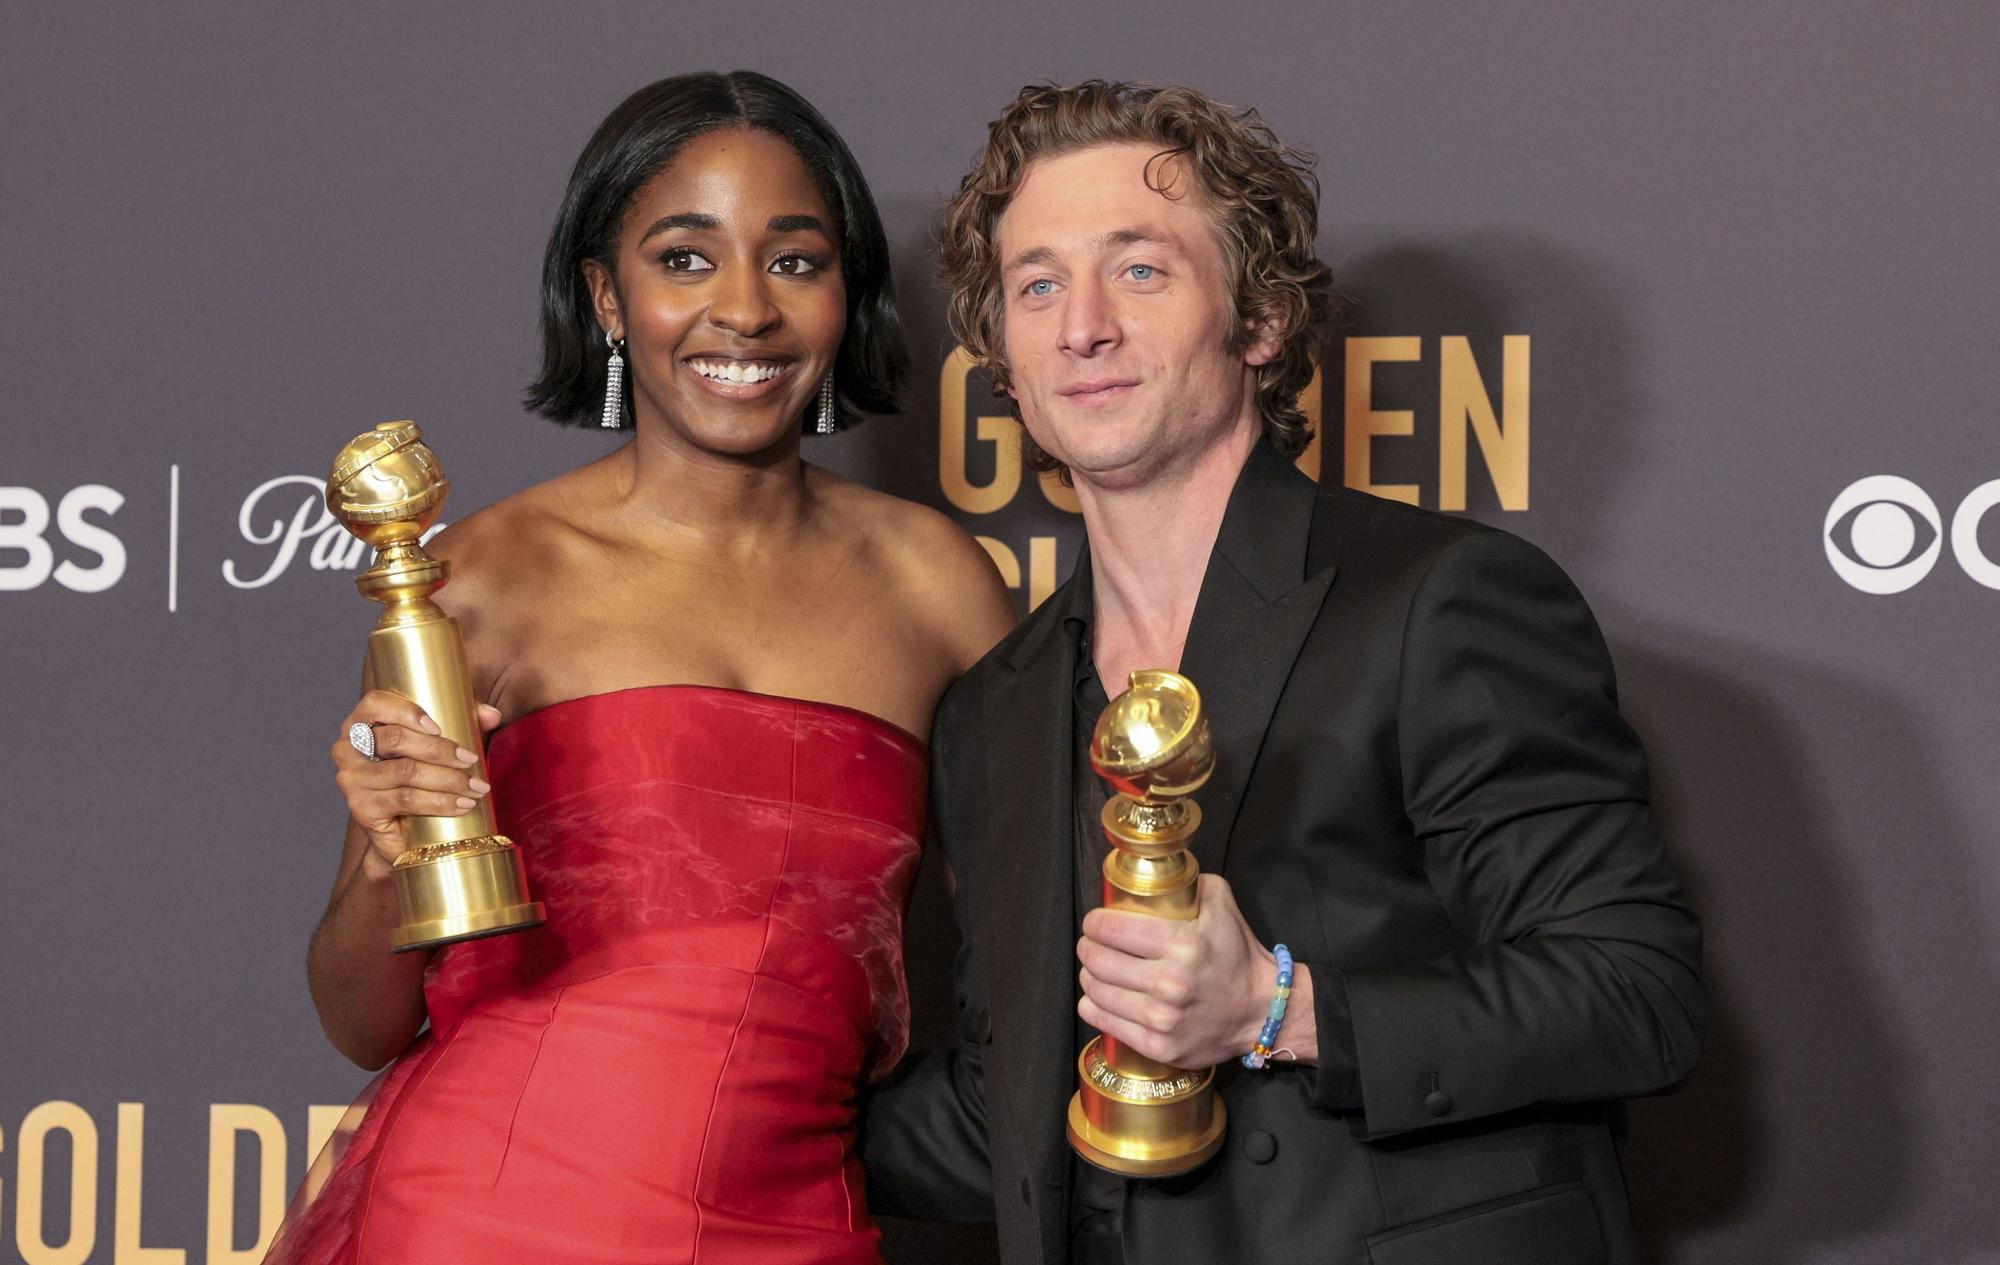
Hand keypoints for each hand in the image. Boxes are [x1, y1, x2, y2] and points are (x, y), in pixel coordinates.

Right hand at [330, 691, 501, 875]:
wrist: (406, 832)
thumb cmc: (423, 777)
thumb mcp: (443, 745)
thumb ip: (465, 722)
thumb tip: (492, 714)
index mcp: (361, 723)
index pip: (375, 703)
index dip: (407, 711)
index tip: (439, 727)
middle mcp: (347, 749)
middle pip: (395, 739)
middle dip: (440, 750)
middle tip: (472, 760)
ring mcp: (351, 780)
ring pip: (405, 772)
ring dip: (448, 779)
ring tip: (477, 787)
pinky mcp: (361, 809)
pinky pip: (405, 800)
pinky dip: (439, 802)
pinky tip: (462, 805)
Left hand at [1078, 874, 1300, 1067]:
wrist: (1261, 1010)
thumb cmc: (1238, 955)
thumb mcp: (1220, 904)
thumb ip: (1188, 881)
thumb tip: (1153, 871)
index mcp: (1182, 944)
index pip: (1111, 929)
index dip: (1094, 922)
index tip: (1095, 922)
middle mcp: (1170, 984)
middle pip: (1097, 961)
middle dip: (1087, 948)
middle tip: (1092, 944)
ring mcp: (1163, 1020)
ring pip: (1095, 991)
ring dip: (1089, 975)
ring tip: (1097, 969)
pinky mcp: (1159, 1046)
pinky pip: (1103, 1021)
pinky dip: (1094, 1005)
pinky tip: (1101, 996)